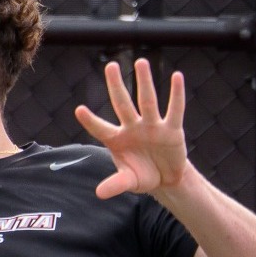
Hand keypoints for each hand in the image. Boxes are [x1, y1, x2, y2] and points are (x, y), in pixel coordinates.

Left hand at [74, 58, 189, 200]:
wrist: (165, 178)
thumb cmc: (142, 176)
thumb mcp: (128, 182)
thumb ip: (115, 185)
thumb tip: (99, 194)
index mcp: (117, 140)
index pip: (100, 128)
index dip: (90, 121)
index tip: (79, 110)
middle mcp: (132, 128)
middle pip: (122, 104)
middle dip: (116, 86)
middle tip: (110, 66)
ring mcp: (152, 126)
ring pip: (147, 101)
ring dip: (144, 82)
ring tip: (141, 62)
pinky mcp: (172, 129)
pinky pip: (174, 110)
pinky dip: (176, 94)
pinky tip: (177, 77)